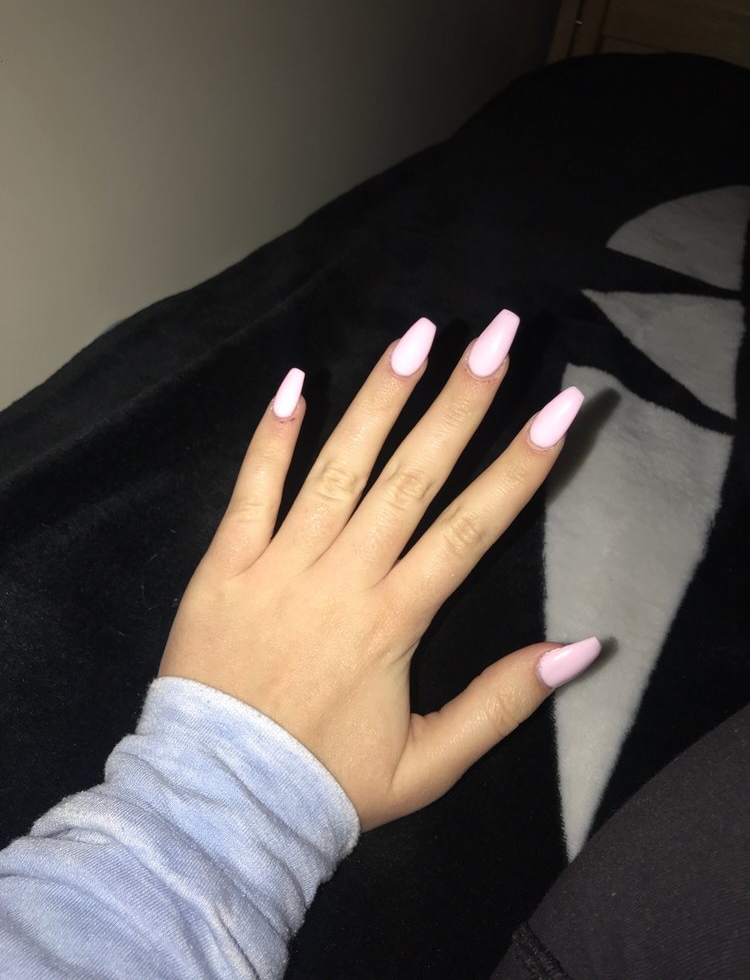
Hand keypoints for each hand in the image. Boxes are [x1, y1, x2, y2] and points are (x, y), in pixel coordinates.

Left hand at [158, 312, 599, 830]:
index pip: (472, 526)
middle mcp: (343, 575)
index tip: (560, 407)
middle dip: (461, 400)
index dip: (521, 465)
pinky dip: (272, 437)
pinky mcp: (224, 564)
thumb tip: (581, 647)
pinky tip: (296, 382)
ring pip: (338, 467)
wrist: (219, 804)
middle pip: (413, 474)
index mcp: (395, 618)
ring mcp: (278, 563)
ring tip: (418, 335)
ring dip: (379, 399)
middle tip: (496, 334)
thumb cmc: (328, 783)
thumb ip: (504, 703)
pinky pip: (250, 490)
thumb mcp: (431, 763)